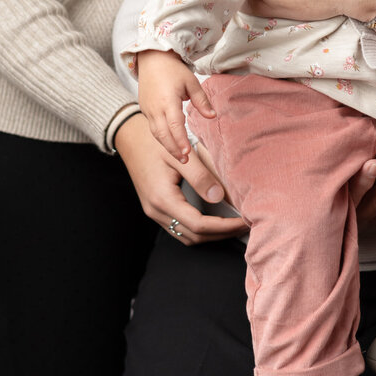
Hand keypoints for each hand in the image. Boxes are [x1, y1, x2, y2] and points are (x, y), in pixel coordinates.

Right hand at [113, 112, 246, 243]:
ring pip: (186, 236)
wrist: (131, 139)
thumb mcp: (181, 155)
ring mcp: (154, 212)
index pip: (198, 225)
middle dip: (221, 234)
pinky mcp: (156, 209)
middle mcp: (156, 211)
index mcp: (163, 199)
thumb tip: (219, 196)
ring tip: (233, 225)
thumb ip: (200, 176)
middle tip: (244, 225)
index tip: (243, 221)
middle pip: (194, 236)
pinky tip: (214, 220)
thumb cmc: (155, 144)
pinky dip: (199, 229)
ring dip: (210, 234)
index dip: (224, 226)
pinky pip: (179, 228)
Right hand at [136, 48, 213, 162]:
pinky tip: (170, 143)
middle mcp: (155, 108)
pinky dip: (162, 137)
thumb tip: (212, 116)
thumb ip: (201, 101)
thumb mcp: (191, 82)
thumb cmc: (172, 69)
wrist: (151, 59)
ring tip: (179, 156)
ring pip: (156, 133)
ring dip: (167, 146)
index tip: (187, 152)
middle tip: (185, 160)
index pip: (174, 125)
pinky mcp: (145, 110)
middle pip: (163, 134)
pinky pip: (153, 128)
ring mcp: (148, 110)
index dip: (180, 140)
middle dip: (173, 149)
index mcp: (167, 100)